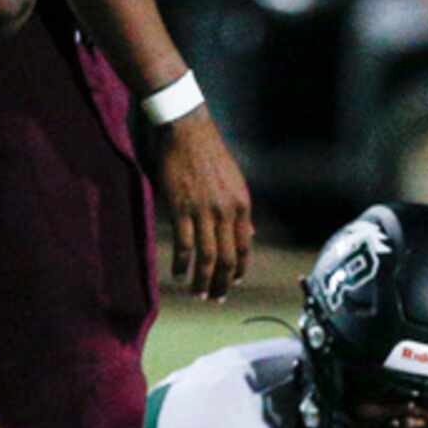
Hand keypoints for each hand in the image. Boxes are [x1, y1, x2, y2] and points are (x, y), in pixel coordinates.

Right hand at [148, 106, 252, 300]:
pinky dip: (183, 263)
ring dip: (202, 280)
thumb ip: (240, 210)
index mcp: (242, 204)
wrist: (187, 129)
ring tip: (197, 294)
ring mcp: (205, 210)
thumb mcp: (234, 181)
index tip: (233, 283)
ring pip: (207, 256)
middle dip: (221, 282)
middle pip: (227, 258)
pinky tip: (179, 274)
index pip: (244, 247)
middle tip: (214, 298)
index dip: (239, 269)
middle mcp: (227, 211)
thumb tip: (248, 235)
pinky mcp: (182, 207)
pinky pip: (185, 244)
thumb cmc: (208, 152)